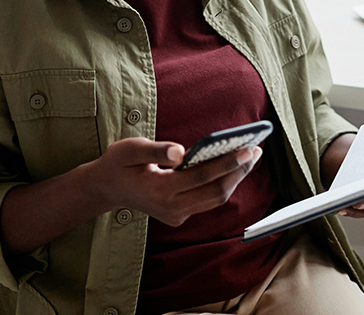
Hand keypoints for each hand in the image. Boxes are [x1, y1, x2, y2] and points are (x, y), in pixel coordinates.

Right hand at [87, 137, 260, 226]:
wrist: (107, 188)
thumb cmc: (119, 163)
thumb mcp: (131, 149)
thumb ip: (156, 150)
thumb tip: (181, 151)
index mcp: (159, 190)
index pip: (202, 177)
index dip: (227, 163)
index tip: (247, 148)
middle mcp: (171, 208)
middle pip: (215, 192)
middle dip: (238, 171)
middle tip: (255, 150)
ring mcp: (176, 215)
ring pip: (215, 199)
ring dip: (234, 178)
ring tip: (250, 157)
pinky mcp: (179, 216)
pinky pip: (207, 200)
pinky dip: (223, 183)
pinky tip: (233, 167)